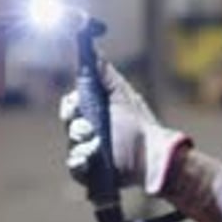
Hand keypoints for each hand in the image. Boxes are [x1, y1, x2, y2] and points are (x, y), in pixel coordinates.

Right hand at [59, 61, 190, 194]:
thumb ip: (105, 74)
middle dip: (77, 126)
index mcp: (94, 113)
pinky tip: (90, 159)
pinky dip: (80, 162)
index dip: (71, 106)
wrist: (152, 154)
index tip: (77, 105)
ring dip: (82, 144)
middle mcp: (89, 133)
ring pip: (72, 146)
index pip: (72, 106)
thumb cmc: (138, 124)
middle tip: (89, 128)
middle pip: (70, 125)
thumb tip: (93, 48)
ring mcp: (88, 153)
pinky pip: (75, 167)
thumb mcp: (121, 94)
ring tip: (97, 146)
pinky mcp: (90, 174)